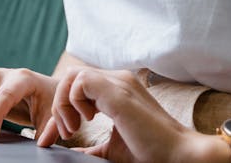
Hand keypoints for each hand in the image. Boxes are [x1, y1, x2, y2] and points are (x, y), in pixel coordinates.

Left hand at [37, 67, 225, 162]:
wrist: (177, 155)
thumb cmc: (151, 153)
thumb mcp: (112, 149)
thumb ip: (92, 147)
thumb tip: (71, 152)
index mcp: (117, 90)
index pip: (77, 87)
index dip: (60, 111)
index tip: (52, 139)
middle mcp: (118, 81)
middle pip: (71, 77)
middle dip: (58, 106)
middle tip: (65, 134)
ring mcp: (119, 83)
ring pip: (72, 75)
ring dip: (65, 103)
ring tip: (73, 129)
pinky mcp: (118, 92)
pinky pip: (81, 81)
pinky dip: (73, 102)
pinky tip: (87, 121)